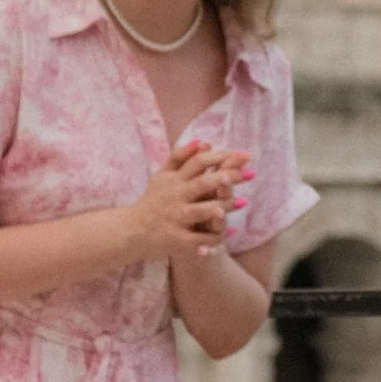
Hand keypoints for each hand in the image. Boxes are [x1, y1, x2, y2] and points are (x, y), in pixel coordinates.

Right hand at [126, 139, 251, 263]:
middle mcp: (174, 196)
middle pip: (202, 184)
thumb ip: (180, 157)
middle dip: (228, 178)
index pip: (199, 162)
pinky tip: (226, 236)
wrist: (131, 230)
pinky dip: (210, 239)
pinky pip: (196, 240)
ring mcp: (174, 218)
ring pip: (200, 212)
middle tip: (249, 174)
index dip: (222, 157)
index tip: (245, 155)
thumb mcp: (163, 176)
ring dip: (221, 207)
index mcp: (174, 179)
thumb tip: (203, 141)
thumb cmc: (153, 201)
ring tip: (242, 202)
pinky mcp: (174, 239)